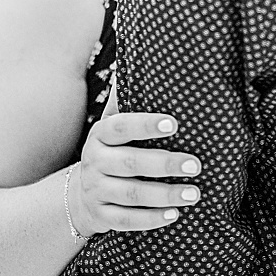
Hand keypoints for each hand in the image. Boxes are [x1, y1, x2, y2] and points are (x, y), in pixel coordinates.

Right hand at [70, 102, 201, 236]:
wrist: (79, 194)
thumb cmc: (113, 150)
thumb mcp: (114, 125)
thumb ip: (128, 99)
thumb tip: (142, 55)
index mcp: (101, 135)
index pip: (121, 127)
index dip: (146, 125)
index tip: (175, 123)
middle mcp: (95, 162)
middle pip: (129, 163)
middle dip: (164, 164)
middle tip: (196, 165)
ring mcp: (96, 190)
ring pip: (130, 194)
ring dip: (164, 195)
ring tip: (194, 193)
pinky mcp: (101, 215)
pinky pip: (125, 220)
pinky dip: (150, 220)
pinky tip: (173, 216)